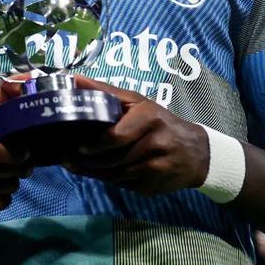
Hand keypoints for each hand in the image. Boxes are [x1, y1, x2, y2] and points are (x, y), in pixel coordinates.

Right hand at [0, 80, 31, 215]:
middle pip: (2, 172)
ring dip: (14, 183)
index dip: (15, 154)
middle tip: (25, 166)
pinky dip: (4, 198)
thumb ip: (1, 96)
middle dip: (20, 170)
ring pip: (3, 189)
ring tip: (11, 175)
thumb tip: (23, 79)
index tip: (26, 152)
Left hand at [62, 75, 210, 196]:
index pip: (116, 136)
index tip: (77, 147)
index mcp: (149, 117)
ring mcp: (156, 167)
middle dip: (88, 162)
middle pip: (114, 159)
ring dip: (95, 173)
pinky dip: (110, 180)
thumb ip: (105, 92)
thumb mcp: (137, 102)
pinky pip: (124, 185)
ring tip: (77, 168)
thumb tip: (74, 79)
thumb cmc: (160, 122)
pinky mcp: (154, 186)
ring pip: (116, 174)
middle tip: (68, 161)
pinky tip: (101, 175)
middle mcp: (155, 142)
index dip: (95, 145)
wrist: (196, 152)